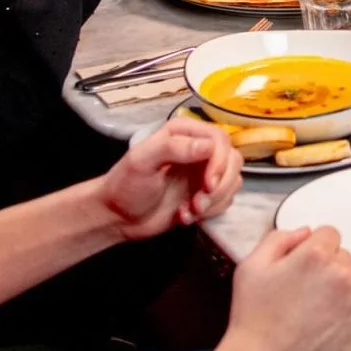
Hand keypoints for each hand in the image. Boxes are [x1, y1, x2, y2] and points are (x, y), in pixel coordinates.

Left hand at [96, 117, 242, 239]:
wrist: (118, 217)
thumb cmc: (125, 186)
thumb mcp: (142, 162)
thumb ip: (173, 148)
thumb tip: (208, 146)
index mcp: (183, 133)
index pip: (220, 140)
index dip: (220, 162)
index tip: (207, 184)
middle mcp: (197, 149)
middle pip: (232, 160)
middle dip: (219, 186)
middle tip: (198, 203)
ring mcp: (202, 172)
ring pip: (232, 181)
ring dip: (214, 202)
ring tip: (189, 210)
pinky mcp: (204, 194)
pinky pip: (225, 200)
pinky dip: (210, 212)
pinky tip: (185, 215)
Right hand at [223, 222, 350, 350]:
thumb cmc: (254, 321)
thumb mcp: (250, 267)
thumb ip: (279, 239)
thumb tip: (304, 233)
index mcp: (316, 256)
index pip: (328, 234)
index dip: (312, 249)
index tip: (301, 266)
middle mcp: (341, 276)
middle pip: (342, 258)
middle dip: (325, 270)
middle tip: (302, 293)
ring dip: (336, 293)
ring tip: (309, 315)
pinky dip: (344, 317)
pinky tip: (320, 328)